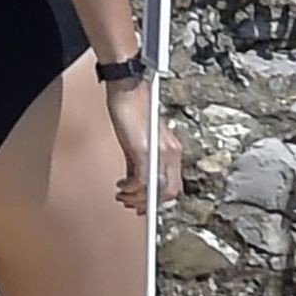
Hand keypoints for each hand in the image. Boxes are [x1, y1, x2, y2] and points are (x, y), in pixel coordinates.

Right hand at [104, 79, 182, 215]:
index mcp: (172, 150)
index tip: (144, 206)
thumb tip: (134, 182)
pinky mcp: (145, 150)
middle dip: (149, 203)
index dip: (159, 199)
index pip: (173, 184)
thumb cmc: (131, 109)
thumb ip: (139, 162)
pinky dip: (131, 189)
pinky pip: (143, 180)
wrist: (127, 89)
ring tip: (123, 195)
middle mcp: (171, 152)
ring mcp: (160, 152)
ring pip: (156, 189)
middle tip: (131, 204)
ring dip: (137, 198)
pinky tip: (122, 186)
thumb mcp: (138, 141)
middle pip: (169, 191)